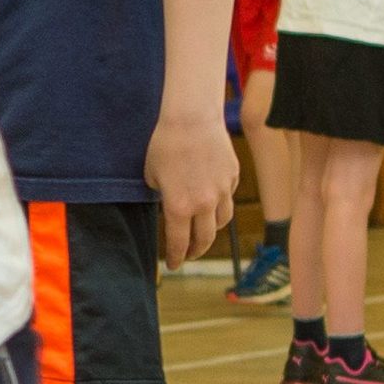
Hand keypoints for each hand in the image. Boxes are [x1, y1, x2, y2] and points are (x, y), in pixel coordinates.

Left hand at [146, 106, 239, 268]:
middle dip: (194, 252)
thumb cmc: (164, 145)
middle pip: (204, 240)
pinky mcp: (232, 177)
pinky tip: (212, 202)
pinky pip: (227, 199)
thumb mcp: (152, 176)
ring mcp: (221, 191)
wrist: (191, 118)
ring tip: (203, 233)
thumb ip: (162, 196)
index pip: (179, 244)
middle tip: (188, 255)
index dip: (176, 258)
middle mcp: (204, 204)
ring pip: (221, 222)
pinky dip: (220, 205)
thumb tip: (169, 204)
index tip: (173, 265)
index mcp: (178, 207)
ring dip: (210, 232)